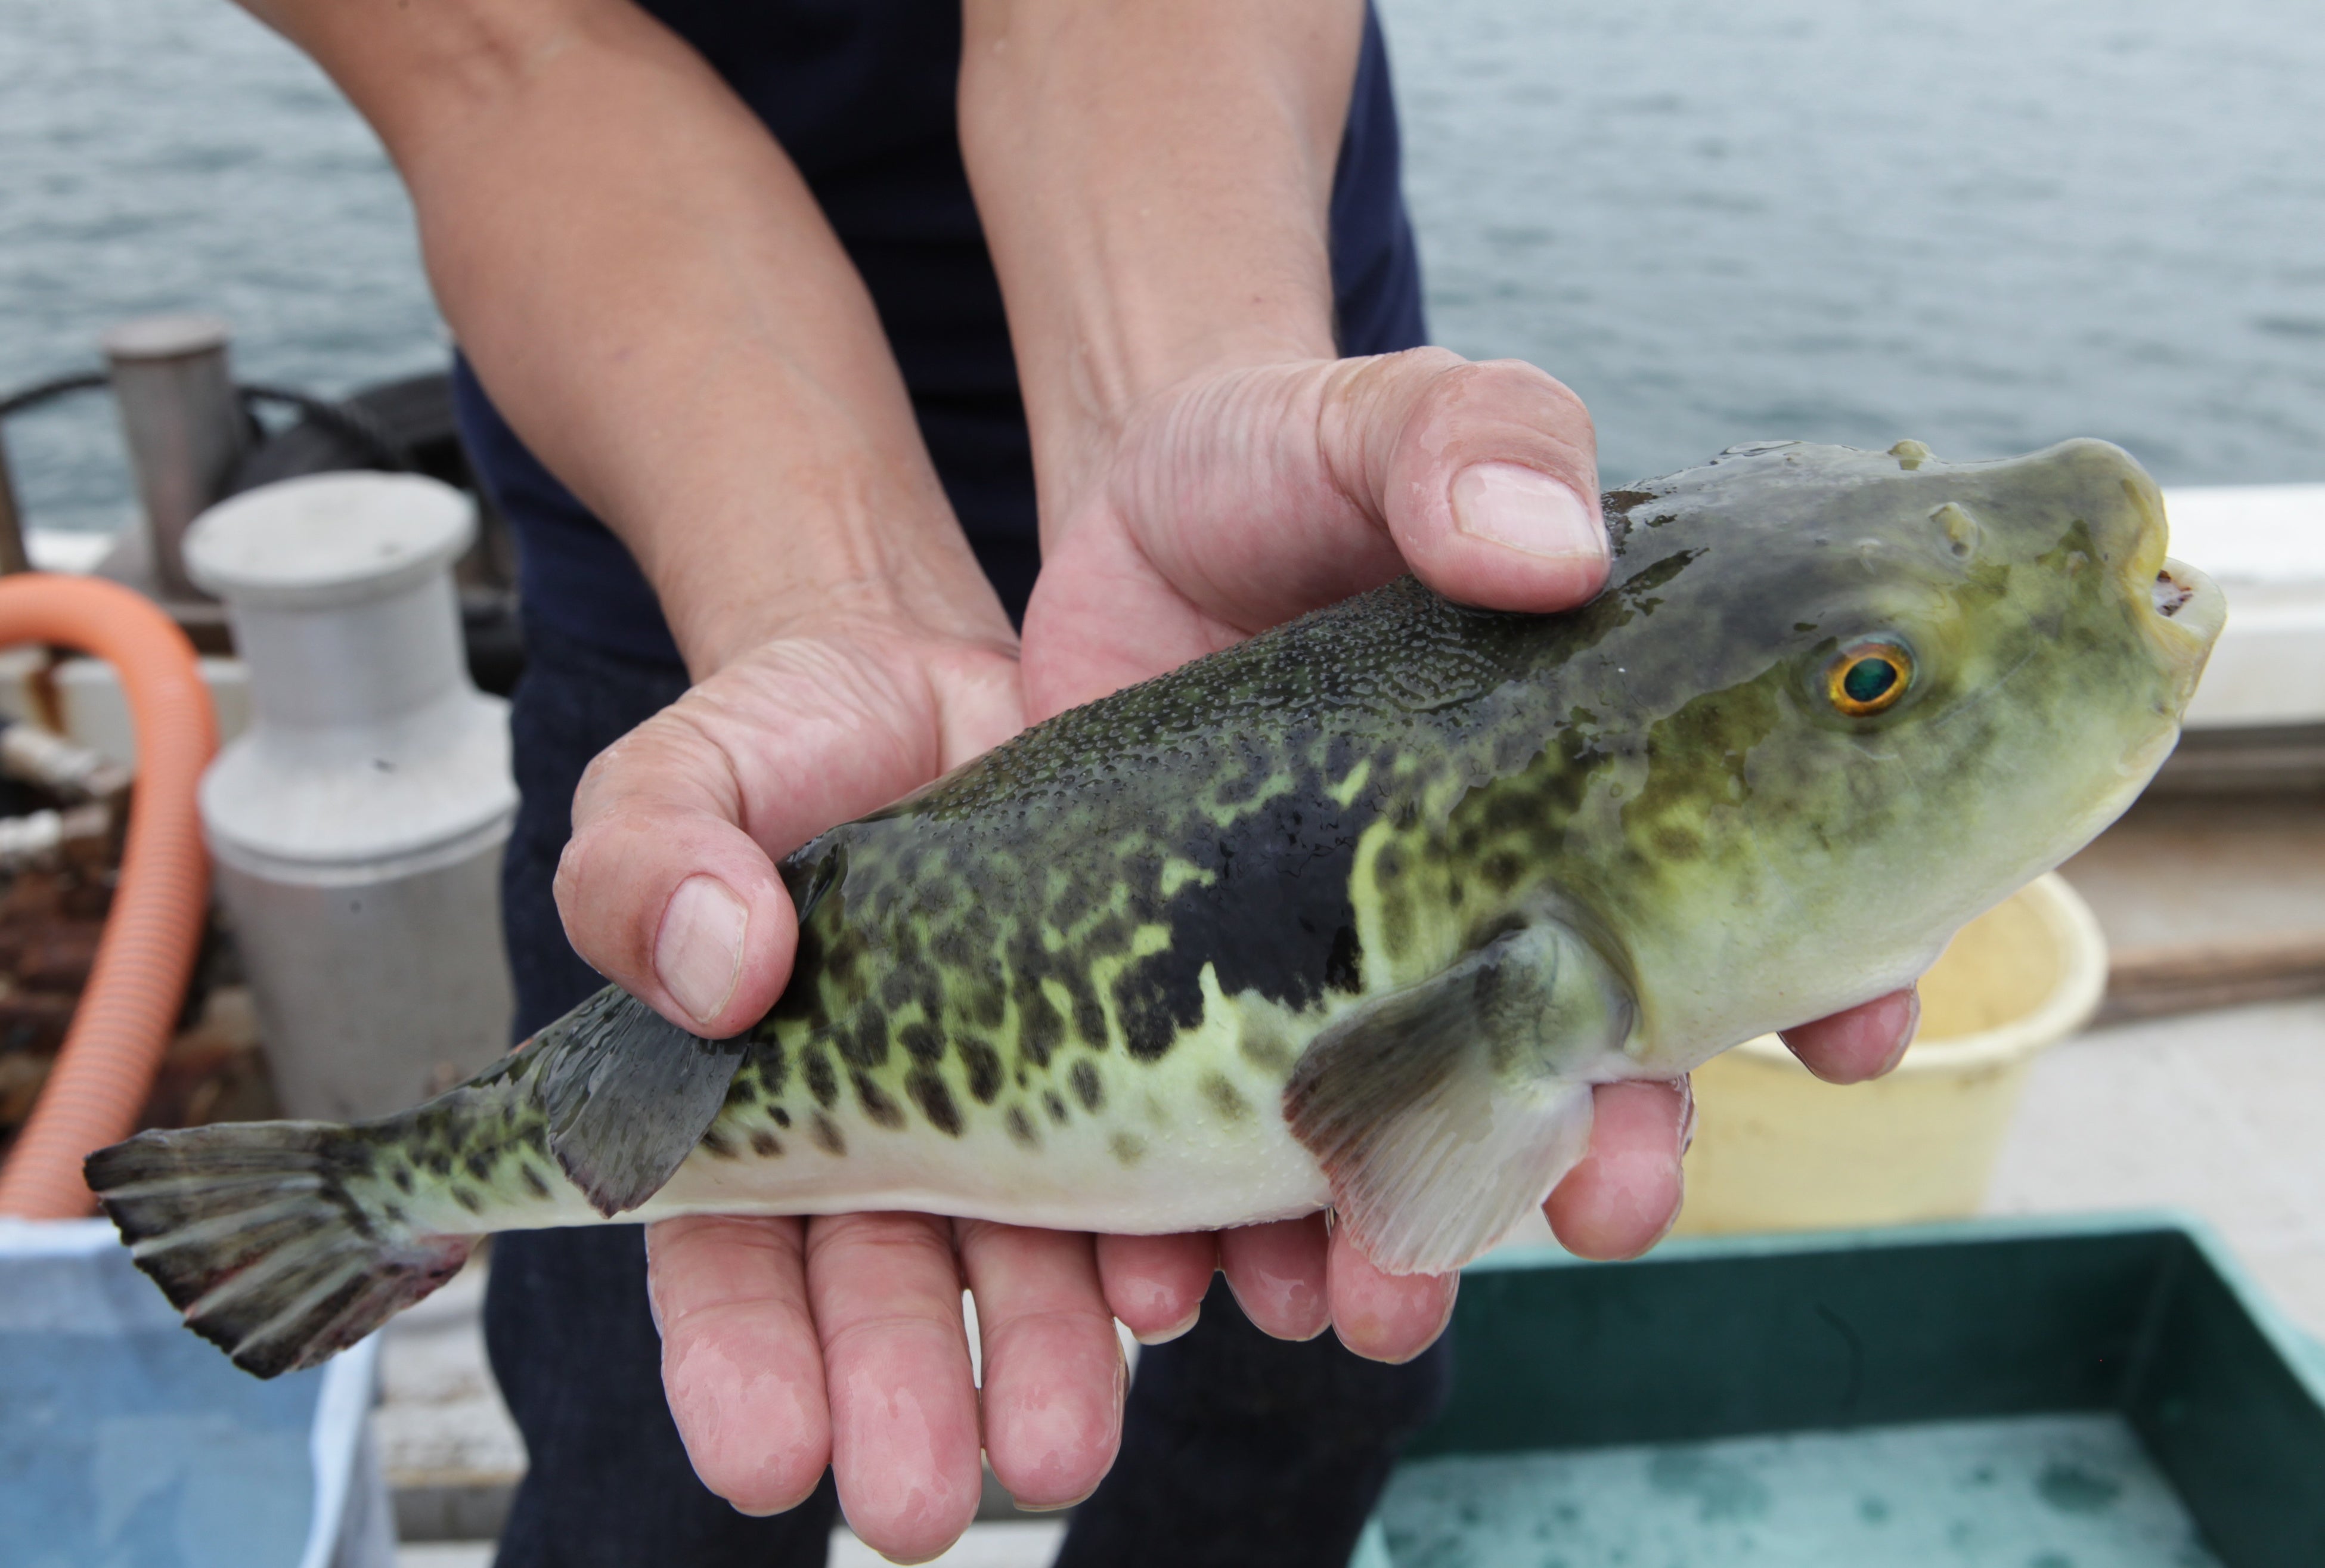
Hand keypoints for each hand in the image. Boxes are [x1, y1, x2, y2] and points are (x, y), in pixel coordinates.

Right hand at [562, 612, 1136, 1559]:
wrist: (946, 682)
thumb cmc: (791, 742)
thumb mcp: (685, 776)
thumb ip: (650, 862)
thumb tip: (712, 968)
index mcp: (750, 1107)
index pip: (727, 1260)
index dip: (741, 1364)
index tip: (765, 1456)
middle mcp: (894, 1140)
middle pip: (890, 1295)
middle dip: (902, 1398)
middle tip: (919, 1499)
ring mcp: (1024, 1113)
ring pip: (1036, 1263)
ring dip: (1048, 1356)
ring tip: (1061, 1440)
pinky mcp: (1139, 1062)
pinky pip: (1171, 1174)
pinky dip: (1189, 1241)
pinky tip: (1191, 1282)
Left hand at [1018, 347, 1924, 1363]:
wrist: (1109, 529)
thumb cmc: (1277, 464)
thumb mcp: (1364, 420)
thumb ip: (1466, 440)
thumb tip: (1550, 537)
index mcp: (1601, 775)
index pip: (1762, 891)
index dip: (1829, 973)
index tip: (1851, 1030)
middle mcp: (1505, 900)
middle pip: (1600, 1069)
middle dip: (1618, 1156)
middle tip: (1609, 1207)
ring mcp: (1360, 974)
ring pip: (1423, 1150)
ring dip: (1416, 1240)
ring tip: (1377, 1291)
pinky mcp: (1218, 1016)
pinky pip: (1237, 1168)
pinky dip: (1225, 1239)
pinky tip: (1191, 1277)